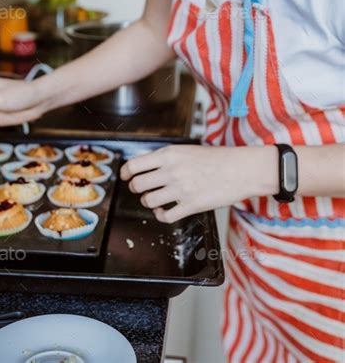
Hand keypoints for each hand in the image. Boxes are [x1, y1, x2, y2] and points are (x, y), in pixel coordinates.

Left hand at [120, 144, 277, 222]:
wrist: (240, 169)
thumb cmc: (215, 158)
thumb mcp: (185, 150)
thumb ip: (165, 158)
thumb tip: (144, 166)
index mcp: (169, 154)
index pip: (134, 165)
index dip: (125, 172)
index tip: (125, 176)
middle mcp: (171, 171)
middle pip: (137, 185)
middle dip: (136, 188)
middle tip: (140, 189)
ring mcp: (181, 189)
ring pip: (148, 201)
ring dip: (148, 202)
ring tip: (155, 199)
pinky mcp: (191, 206)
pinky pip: (165, 216)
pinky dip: (161, 215)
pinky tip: (164, 211)